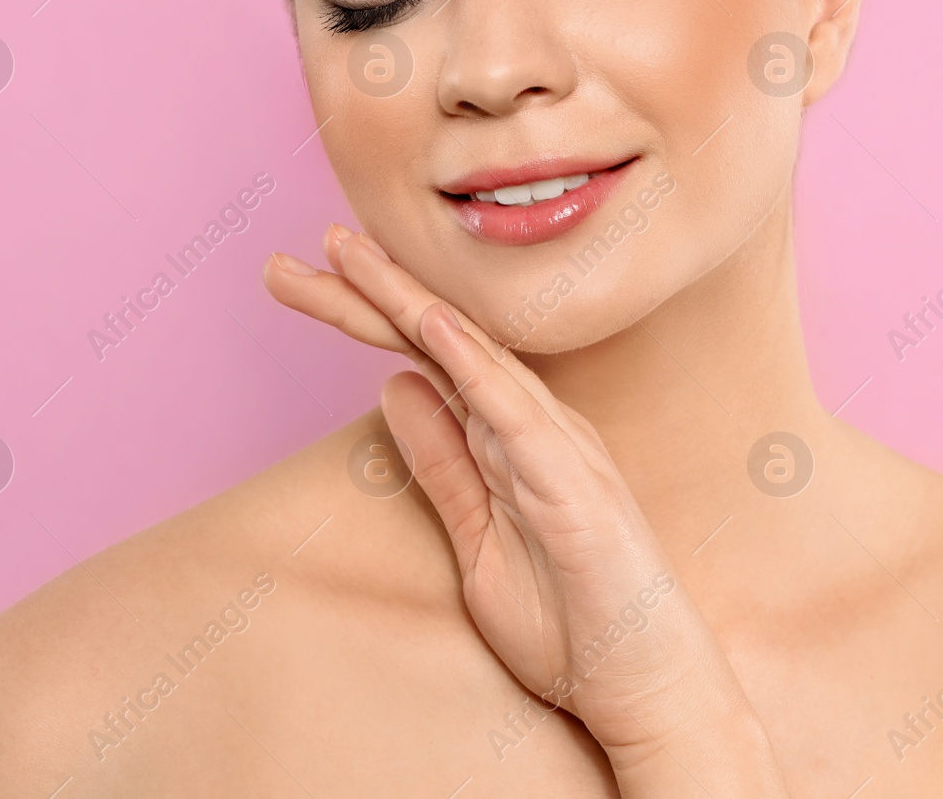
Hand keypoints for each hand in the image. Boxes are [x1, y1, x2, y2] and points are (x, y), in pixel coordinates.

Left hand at [264, 225, 788, 796]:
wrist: (647, 687)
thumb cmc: (574, 620)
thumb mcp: (477, 539)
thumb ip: (442, 463)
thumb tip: (392, 389)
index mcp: (509, 438)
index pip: (428, 361)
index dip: (369, 315)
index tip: (307, 278)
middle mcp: (534, 426)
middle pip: (440, 342)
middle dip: (369, 293)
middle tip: (294, 256)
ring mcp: (557, 449)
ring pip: (472, 356)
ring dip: (407, 302)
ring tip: (348, 256)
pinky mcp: (574, 483)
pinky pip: (515, 412)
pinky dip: (470, 362)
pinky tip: (427, 321)